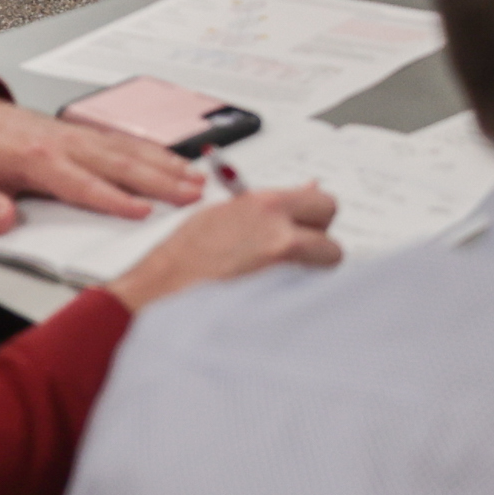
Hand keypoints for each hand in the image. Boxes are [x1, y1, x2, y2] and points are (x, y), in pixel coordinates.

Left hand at [0, 87, 201, 235]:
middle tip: (193, 194)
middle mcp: (64, 144)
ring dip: (165, 165)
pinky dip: (153, 152)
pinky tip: (174, 162)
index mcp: (36, 159)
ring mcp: (76, 136)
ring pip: (128, 151)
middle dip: (159, 180)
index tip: (143, 211)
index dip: (113, 199)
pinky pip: (124, 142)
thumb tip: (3, 223)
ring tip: (196, 179)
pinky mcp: (82, 134)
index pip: (82, 184)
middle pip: (119, 164)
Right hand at [114, 184, 339, 310]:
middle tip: (297, 255)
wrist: (160, 292)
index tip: (310, 225)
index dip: (317, 217)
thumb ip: (270, 207)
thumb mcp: (225, 214)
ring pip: (323, 276)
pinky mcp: (280, 303)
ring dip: (309, 276)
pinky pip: (307, 298)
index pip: (325, 204)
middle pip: (334, 243)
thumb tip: (309, 192)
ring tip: (277, 279)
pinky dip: (297, 297)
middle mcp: (281, 237)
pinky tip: (272, 297)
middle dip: (321, 248)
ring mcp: (282, 273)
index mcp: (267, 207)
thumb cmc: (183, 256)